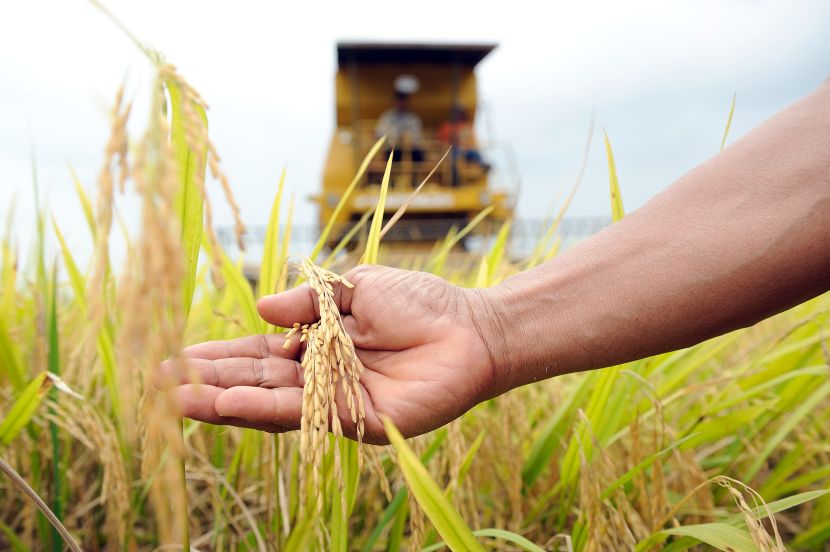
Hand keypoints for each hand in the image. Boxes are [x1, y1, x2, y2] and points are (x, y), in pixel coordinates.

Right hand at [162, 265, 497, 443]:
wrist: (471, 328)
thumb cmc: (420, 303)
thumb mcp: (355, 288)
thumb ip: (309, 301)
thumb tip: (259, 309)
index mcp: (318, 346)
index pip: (259, 355)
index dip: (220, 355)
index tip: (177, 354)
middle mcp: (320, 379)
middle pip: (256, 384)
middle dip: (209, 382)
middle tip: (159, 383)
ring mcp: (337, 404)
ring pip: (272, 406)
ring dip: (225, 402)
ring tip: (180, 399)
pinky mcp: (359, 423)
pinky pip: (307, 417)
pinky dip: (267, 410)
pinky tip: (231, 404)